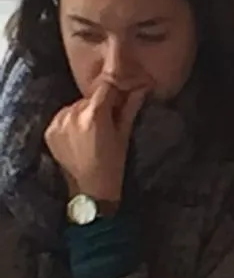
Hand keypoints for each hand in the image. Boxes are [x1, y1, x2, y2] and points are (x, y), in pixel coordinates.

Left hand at [44, 78, 147, 201]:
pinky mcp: (49, 131)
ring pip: (75, 107)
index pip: (104, 87)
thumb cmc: (113, 164)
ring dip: (84, 113)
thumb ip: (130, 109)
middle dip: (99, 105)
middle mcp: (72, 114)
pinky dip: (71, 123)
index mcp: (94, 114)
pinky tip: (80, 138)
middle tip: (108, 121)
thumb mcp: (124, 135)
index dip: (114, 90)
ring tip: (92, 131)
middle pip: (89, 98)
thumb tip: (141, 88)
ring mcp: (57, 122)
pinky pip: (63, 118)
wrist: (90, 189)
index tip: (120, 96)